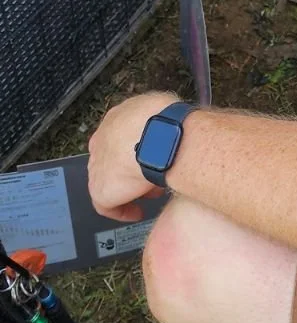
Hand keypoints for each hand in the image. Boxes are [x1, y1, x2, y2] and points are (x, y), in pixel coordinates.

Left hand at [88, 92, 176, 221]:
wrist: (158, 138)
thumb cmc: (168, 122)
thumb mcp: (166, 110)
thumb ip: (161, 120)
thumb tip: (172, 126)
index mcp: (116, 119)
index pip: (121, 137)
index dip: (137, 151)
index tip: (151, 158)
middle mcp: (102, 140)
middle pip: (115, 160)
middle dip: (134, 170)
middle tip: (154, 177)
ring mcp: (98, 164)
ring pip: (112, 181)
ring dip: (130, 189)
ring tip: (150, 196)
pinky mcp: (100, 188)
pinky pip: (107, 206)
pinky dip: (123, 210)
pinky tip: (137, 212)